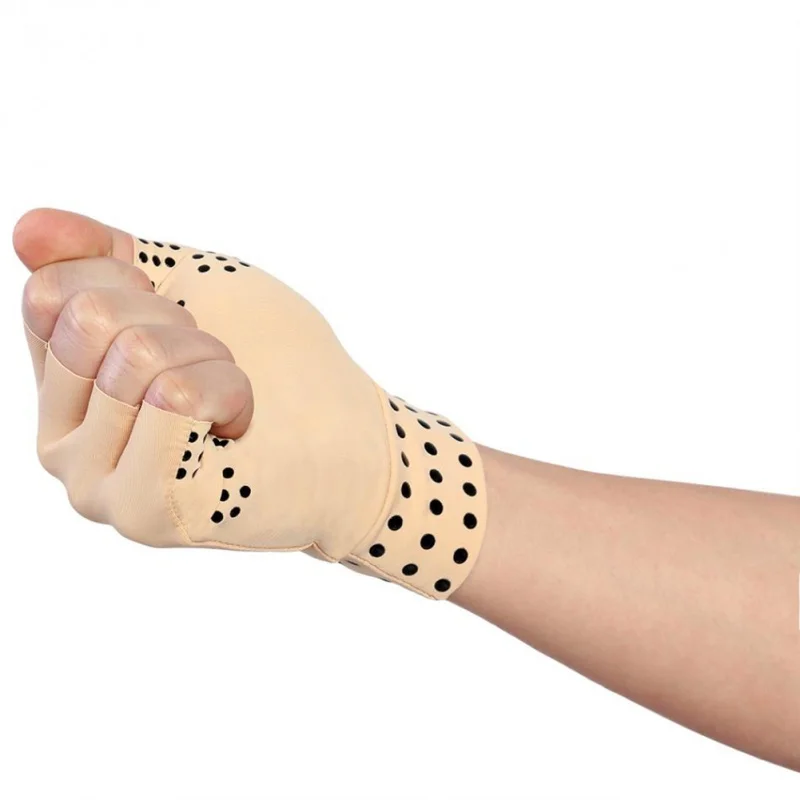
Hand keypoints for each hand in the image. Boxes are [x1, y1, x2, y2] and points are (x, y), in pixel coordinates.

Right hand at [16, 209, 485, 597]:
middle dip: (179, 322)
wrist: (353, 438)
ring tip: (233, 400)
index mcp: (69, 387)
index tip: (188, 319)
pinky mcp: (145, 511)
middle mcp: (63, 443)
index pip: (49, 292)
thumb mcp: (195, 287)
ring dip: (212, 358)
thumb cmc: (280, 363)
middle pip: (88, 319)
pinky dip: (230, 390)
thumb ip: (111, 259)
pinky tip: (240, 429)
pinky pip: (174, 398)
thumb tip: (26, 228)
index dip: (137, 282)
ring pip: (134, 357)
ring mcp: (97, 485)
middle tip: (218, 364)